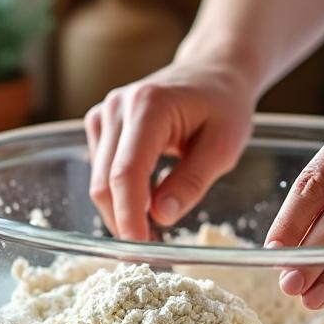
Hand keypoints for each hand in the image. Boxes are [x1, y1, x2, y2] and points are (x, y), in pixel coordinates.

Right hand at [85, 61, 257, 239]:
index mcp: (149, 106)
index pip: (127, 172)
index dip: (129, 215)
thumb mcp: (224, 147)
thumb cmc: (224, 107)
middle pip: (105, 181)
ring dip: (121, 210)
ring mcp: (104, 113)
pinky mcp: (100, 123)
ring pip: (99, 179)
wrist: (212, 72)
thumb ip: (193, 181)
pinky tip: (146, 199)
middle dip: (123, 221)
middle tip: (150, 251)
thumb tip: (162, 217)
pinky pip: (101, 170)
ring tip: (152, 228)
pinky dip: (119, 193)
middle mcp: (118, 106)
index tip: (140, 249)